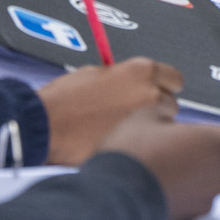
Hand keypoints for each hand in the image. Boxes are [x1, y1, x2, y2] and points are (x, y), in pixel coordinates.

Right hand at [38, 57, 182, 164]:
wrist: (44, 124)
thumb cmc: (64, 98)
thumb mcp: (97, 74)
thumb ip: (124, 78)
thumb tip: (135, 84)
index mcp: (141, 72)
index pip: (175, 78)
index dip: (165, 86)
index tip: (158, 91)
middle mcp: (149, 95)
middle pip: (171, 104)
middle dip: (157, 109)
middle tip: (135, 113)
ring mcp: (144, 123)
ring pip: (162, 128)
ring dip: (150, 128)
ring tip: (124, 131)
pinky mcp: (136, 147)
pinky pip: (145, 147)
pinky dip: (136, 147)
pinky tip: (117, 146)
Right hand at [96, 109, 219, 219]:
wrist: (110, 199)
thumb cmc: (132, 156)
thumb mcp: (147, 115)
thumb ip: (169, 113)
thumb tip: (166, 113)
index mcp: (219, 147)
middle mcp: (218, 178)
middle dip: (206, 153)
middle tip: (179, 143)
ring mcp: (202, 202)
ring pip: (205, 182)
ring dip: (190, 173)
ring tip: (158, 162)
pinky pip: (187, 199)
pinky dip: (176, 191)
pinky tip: (152, 181)